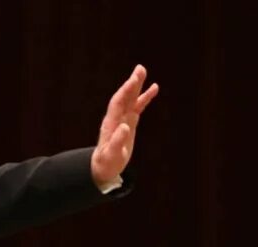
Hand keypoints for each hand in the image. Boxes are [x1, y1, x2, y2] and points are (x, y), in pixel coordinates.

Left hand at [91, 65, 158, 187]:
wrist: (103, 167)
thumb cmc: (107, 163)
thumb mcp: (111, 155)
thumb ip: (117, 142)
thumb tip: (125, 127)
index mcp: (111, 124)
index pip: (118, 103)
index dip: (126, 91)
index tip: (133, 80)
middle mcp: (116, 118)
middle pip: (124, 97)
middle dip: (132, 84)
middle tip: (140, 69)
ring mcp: (122, 119)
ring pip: (131, 99)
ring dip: (137, 86)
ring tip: (144, 72)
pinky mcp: (129, 123)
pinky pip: (137, 107)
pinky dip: (144, 98)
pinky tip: (153, 89)